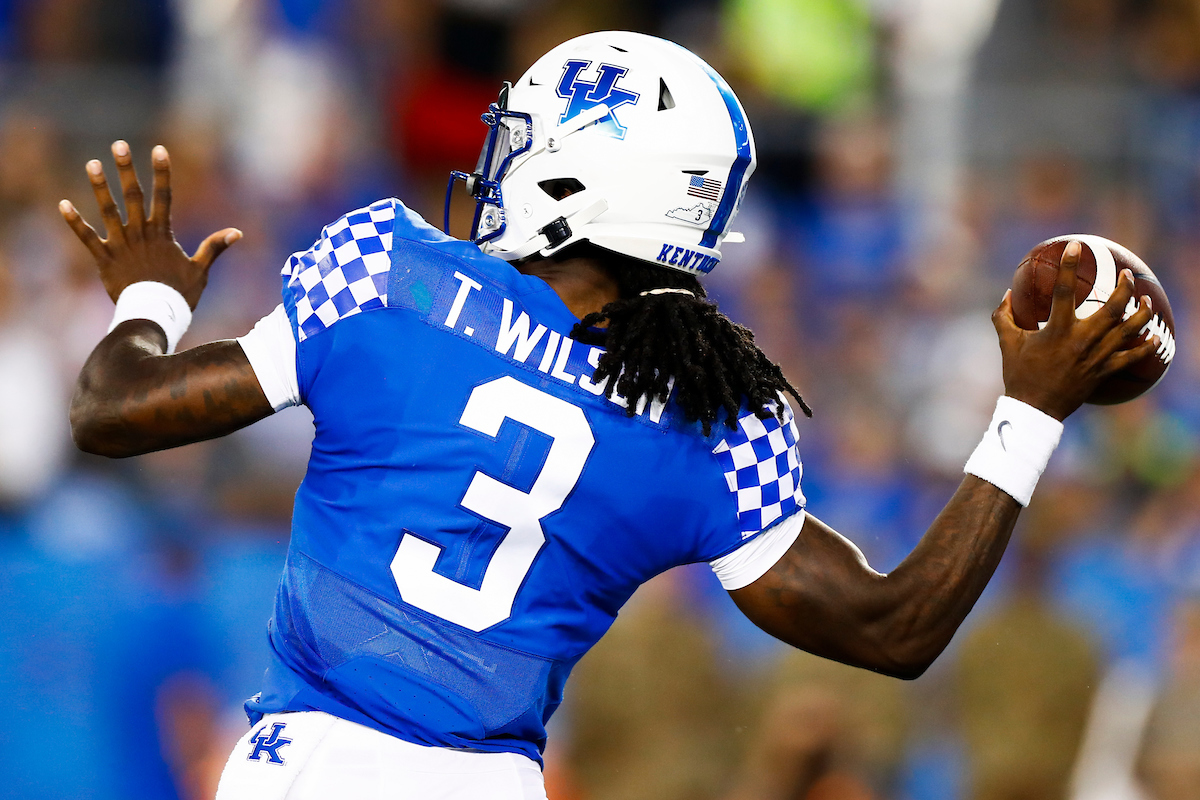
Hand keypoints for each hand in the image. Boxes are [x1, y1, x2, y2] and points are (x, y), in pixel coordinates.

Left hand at [59, 140, 241, 309]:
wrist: (155, 315)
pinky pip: (88, 238)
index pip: (164, 197)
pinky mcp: (105, 259)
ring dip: (99, 187)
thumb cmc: (179, 294)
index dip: (162, 172)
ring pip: (108, 211)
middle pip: (133, 196)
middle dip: (126, 169)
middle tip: (118, 145)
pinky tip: (63, 204)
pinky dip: (75, 222)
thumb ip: (214, 248)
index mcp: (163, 234)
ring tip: (92, 164)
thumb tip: (237, 232)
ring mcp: (121, 245)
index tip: (158, 149)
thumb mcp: (200, 270)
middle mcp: (140, 234)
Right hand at [992, 239, 1158, 420]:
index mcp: (1057, 329)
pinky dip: (1145, 347)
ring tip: (1146, 300)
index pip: (1065, 289)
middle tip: (1127, 275)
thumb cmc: (1019, 374)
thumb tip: (1007, 294)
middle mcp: (1081, 339)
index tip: (1077, 246)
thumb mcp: (1007, 342)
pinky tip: (1154, 337)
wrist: (1034, 408)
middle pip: (1112, 307)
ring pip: (1129, 330)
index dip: (1071, 265)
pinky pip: (1131, 357)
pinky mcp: (1104, 371)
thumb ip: (1004, 316)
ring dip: (1141, 313)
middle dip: (1124, 287)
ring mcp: (1096, 356)